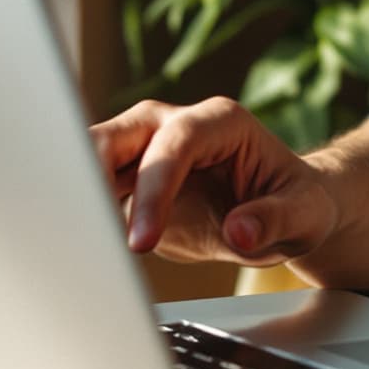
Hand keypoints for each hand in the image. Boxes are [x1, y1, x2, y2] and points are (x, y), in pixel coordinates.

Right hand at [90, 98, 343, 268]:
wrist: (286, 210)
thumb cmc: (297, 203)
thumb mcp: (306, 214)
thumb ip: (276, 220)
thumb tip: (240, 231)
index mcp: (220, 122)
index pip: (174, 143)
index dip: (154, 188)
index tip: (143, 241)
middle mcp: (175, 126)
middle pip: (116, 136)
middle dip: (89, 174)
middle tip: (77, 226)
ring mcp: (147, 151)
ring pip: (91, 159)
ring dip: (74, 196)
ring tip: (62, 239)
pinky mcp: (130, 181)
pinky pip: (94, 193)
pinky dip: (80, 216)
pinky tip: (71, 246)